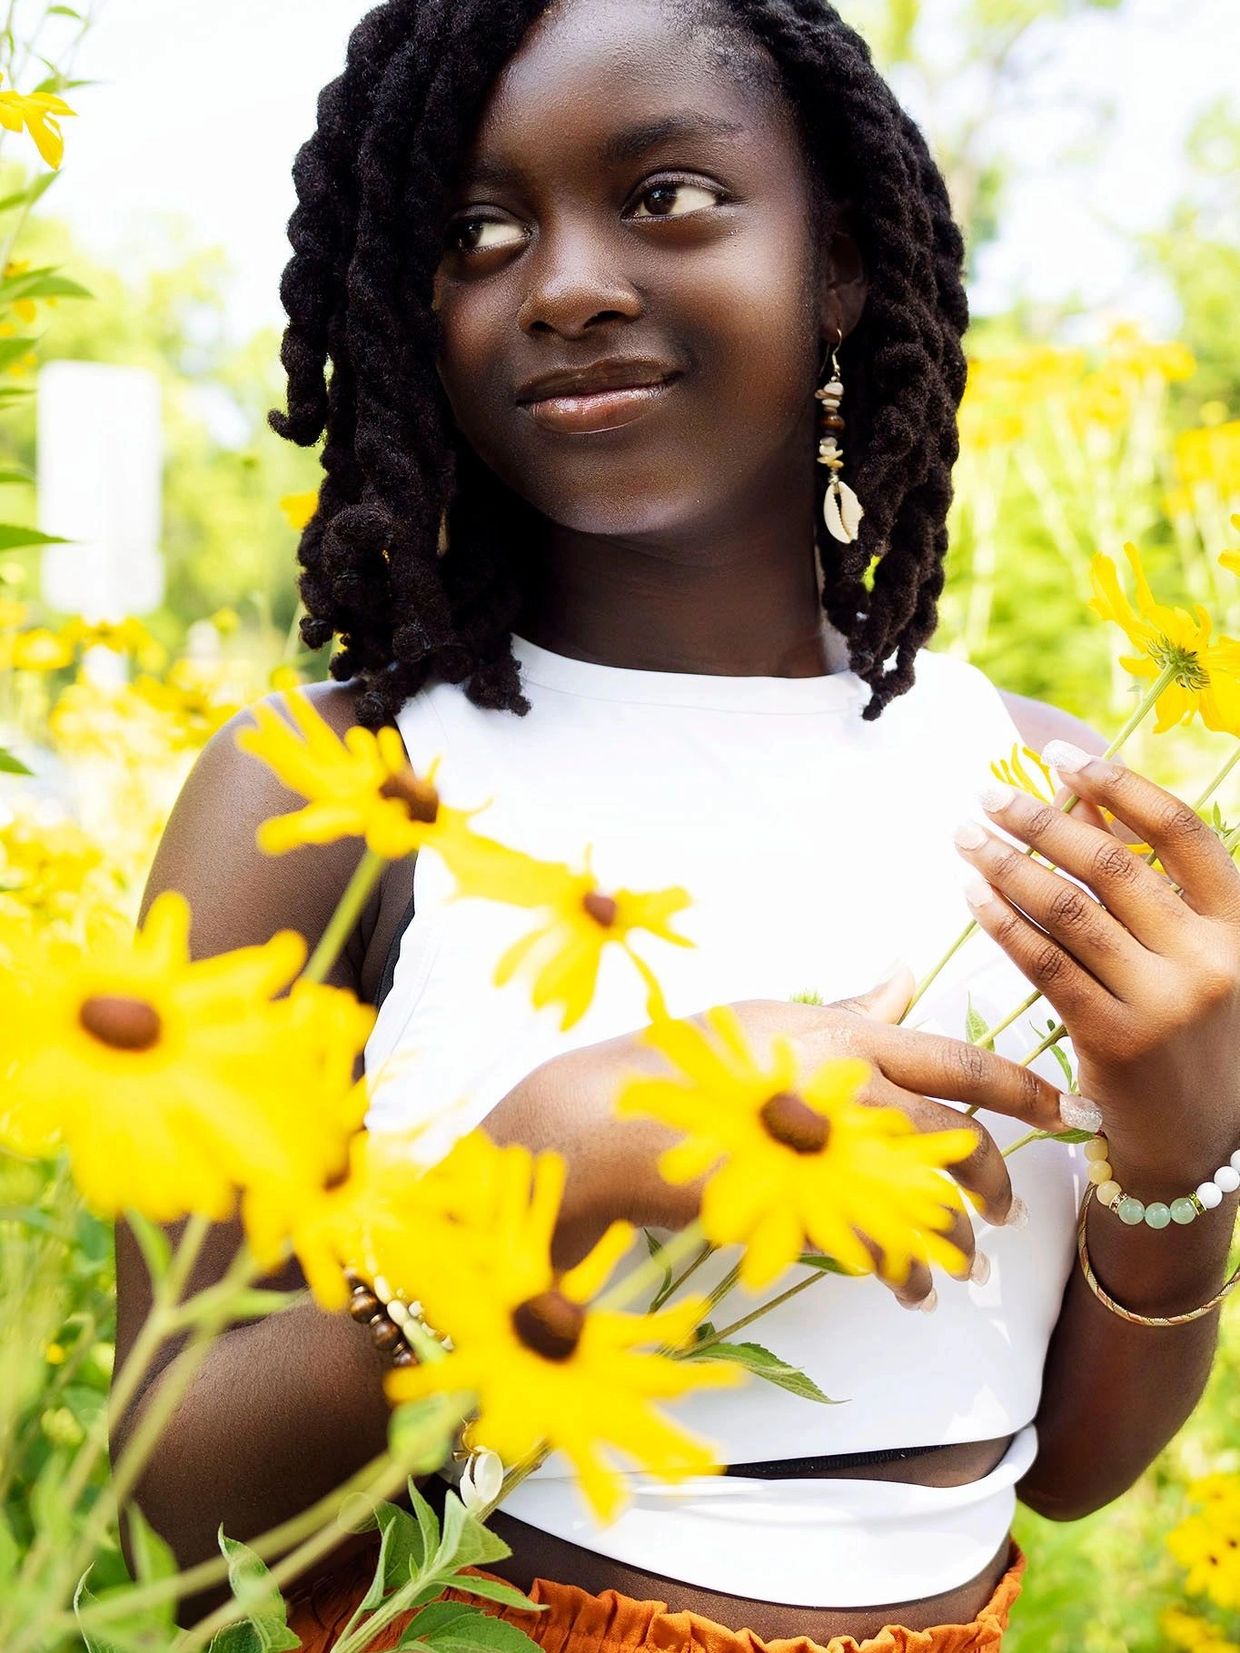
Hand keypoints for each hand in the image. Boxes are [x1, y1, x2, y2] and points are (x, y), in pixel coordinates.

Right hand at [490, 969, 1068, 1306]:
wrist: (599, 1123)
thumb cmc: (684, 1066)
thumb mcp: (769, 1023)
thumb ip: (846, 1011)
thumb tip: (905, 972)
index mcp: (840, 1036)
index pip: (954, 1057)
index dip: (1019, 1085)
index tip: (1065, 1110)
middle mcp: (840, 1086)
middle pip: (952, 1135)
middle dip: (993, 1179)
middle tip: (1010, 1213)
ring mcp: (817, 1148)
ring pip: (921, 1201)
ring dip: (950, 1241)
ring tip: (961, 1268)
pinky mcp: (791, 1204)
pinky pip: (874, 1248)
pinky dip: (902, 1272)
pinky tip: (908, 1290)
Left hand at [954, 741, 1239, 1192]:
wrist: (1194, 1146)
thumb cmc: (1184, 1032)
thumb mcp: (1187, 953)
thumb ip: (1142, 880)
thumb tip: (1080, 799)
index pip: (1182, 831)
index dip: (1120, 784)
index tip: (1061, 754)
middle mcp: (1211, 959)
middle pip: (1114, 866)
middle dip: (1041, 822)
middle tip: (986, 796)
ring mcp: (1166, 1003)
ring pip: (1071, 912)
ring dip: (1008, 864)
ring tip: (966, 836)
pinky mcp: (1116, 1041)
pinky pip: (1046, 964)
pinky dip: (1002, 921)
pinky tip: (971, 893)